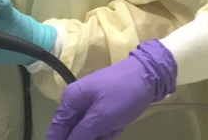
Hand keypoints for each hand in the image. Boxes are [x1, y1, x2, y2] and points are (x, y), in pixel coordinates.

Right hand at [46, 40, 176, 139]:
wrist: (149, 74)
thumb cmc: (124, 94)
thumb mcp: (102, 117)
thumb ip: (81, 133)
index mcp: (71, 100)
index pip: (57, 129)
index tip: (86, 138)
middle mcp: (77, 102)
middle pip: (75, 132)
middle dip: (91, 137)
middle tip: (106, 132)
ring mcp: (90, 104)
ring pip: (89, 132)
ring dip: (103, 135)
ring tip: (115, 127)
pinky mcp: (103, 108)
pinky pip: (100, 127)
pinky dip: (110, 129)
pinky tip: (119, 124)